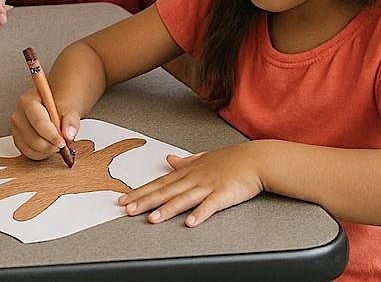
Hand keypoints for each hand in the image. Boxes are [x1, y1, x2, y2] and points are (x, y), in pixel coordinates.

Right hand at [10, 88, 79, 160]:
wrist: (55, 106)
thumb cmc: (59, 104)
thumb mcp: (69, 107)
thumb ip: (70, 120)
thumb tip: (68, 135)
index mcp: (28, 101)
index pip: (38, 122)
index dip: (52, 135)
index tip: (63, 142)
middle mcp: (18, 115)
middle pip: (31, 138)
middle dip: (49, 145)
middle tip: (62, 145)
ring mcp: (16, 128)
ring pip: (29, 148)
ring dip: (46, 151)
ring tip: (57, 144)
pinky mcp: (18, 139)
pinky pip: (28, 153)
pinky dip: (41, 154)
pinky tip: (50, 147)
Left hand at [116, 142, 265, 226]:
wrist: (256, 159)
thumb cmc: (231, 160)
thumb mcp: (204, 158)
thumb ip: (184, 161)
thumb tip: (168, 159)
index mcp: (188, 171)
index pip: (159, 183)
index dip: (140, 191)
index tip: (124, 198)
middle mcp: (194, 178)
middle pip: (165, 191)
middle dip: (145, 201)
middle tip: (128, 209)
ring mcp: (208, 186)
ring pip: (183, 199)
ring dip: (167, 209)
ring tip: (152, 218)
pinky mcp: (224, 194)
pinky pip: (210, 206)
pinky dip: (200, 214)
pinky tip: (190, 222)